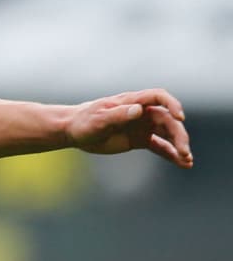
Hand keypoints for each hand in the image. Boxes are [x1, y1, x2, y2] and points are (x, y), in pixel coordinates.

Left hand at [67, 89, 192, 167]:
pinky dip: (171, 154)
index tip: (180, 117)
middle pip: (168, 119)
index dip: (172, 104)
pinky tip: (183, 164)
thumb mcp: (98, 119)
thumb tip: (138, 110)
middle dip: (178, 134)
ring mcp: (142, 126)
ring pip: (167, 133)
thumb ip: (118, 114)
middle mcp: (141, 112)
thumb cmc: (84, 122)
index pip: (158, 97)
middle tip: (184, 151)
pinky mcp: (140, 140)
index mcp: (131, 101)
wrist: (73, 131)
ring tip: (187, 160)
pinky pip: (160, 146)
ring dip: (179, 145)